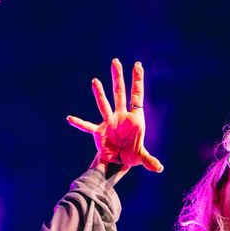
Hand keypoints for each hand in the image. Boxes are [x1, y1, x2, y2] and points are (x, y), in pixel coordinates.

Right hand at [67, 58, 162, 172]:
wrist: (117, 162)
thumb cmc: (131, 156)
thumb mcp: (141, 158)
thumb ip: (150, 162)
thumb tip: (160, 169)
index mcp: (134, 119)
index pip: (136, 96)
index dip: (137, 81)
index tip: (137, 65)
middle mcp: (121, 117)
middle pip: (119, 94)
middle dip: (118, 78)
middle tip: (116, 61)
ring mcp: (109, 122)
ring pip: (104, 104)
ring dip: (99, 93)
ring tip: (95, 81)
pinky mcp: (98, 132)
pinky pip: (88, 126)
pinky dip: (79, 123)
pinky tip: (70, 118)